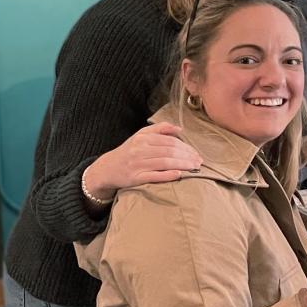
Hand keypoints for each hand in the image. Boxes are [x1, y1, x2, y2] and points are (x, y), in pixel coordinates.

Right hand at [84, 123, 201, 200]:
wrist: (108, 168)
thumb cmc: (129, 151)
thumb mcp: (141, 135)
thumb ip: (160, 129)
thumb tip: (180, 129)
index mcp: (143, 138)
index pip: (170, 142)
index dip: (186, 147)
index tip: (196, 154)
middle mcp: (140, 150)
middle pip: (170, 152)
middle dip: (187, 157)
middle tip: (199, 162)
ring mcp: (137, 164)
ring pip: (164, 163)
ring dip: (182, 165)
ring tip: (194, 168)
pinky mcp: (135, 178)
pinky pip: (154, 176)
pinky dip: (167, 175)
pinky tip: (179, 175)